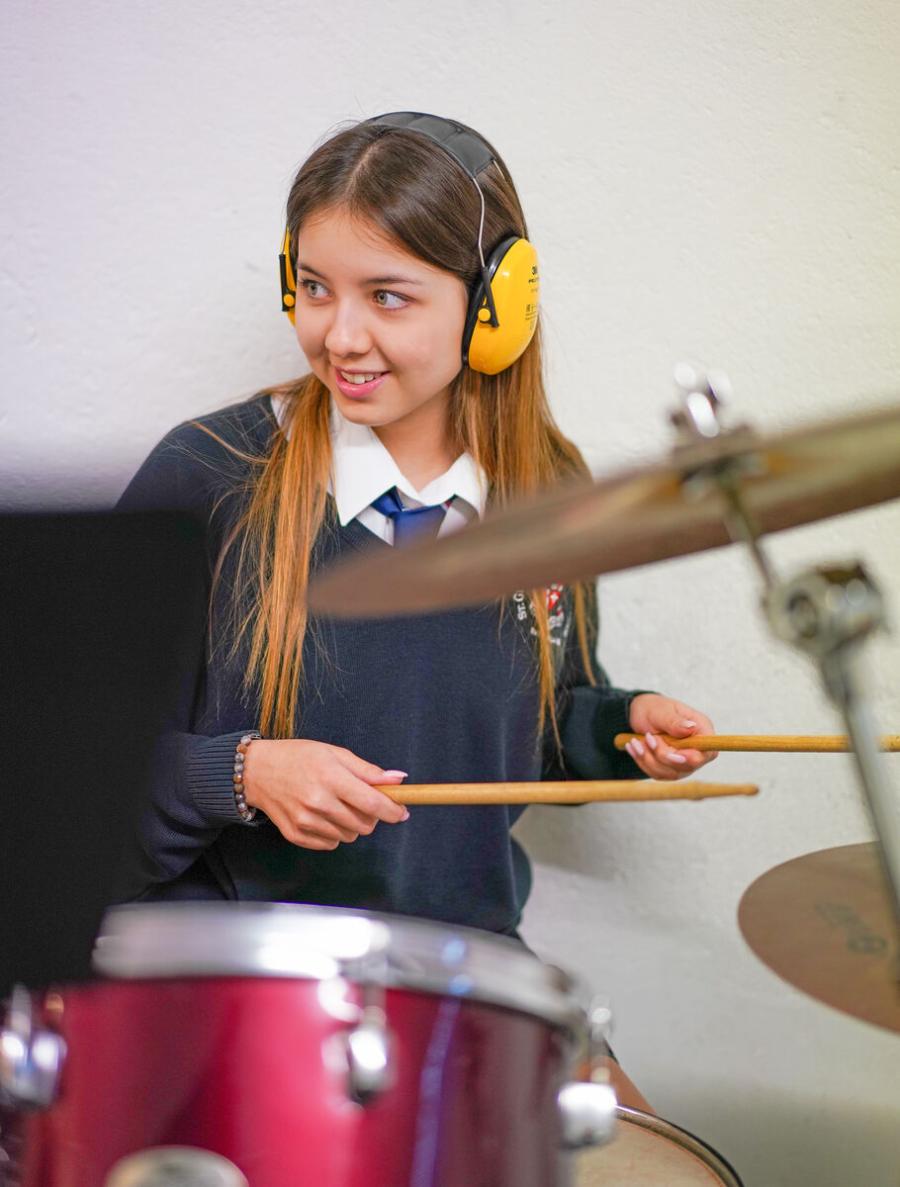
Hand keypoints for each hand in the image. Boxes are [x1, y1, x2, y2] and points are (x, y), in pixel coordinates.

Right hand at [242, 739, 408, 849]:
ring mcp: (305, 821)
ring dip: (352, 824)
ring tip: (337, 805)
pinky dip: (334, 833)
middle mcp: (318, 802)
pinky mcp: (296, 835)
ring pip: (349, 836)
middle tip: (362, 801)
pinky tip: (323, 815)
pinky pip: (331, 844)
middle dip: (372, 816)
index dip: (393, 811)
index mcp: (331, 778)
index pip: (373, 804)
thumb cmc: (297, 757)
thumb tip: (398, 779)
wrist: (256, 771)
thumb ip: (368, 770)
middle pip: (365, 825)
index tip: (402, 812)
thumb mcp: (334, 753)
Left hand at [625, 694, 717, 779]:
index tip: (672, 754)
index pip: (708, 752)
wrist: (639, 714)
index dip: (692, 758)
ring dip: (649, 759)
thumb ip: (675, 722)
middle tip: (648, 737)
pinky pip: (657, 774)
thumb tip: (691, 727)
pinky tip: (634, 748)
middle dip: (662, 755)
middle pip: (687, 766)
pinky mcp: (670, 769)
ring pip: (670, 773)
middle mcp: (696, 749)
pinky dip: (643, 762)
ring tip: (636, 741)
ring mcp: (684, 761)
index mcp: (701, 730)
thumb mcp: (661, 711)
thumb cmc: (653, 708)